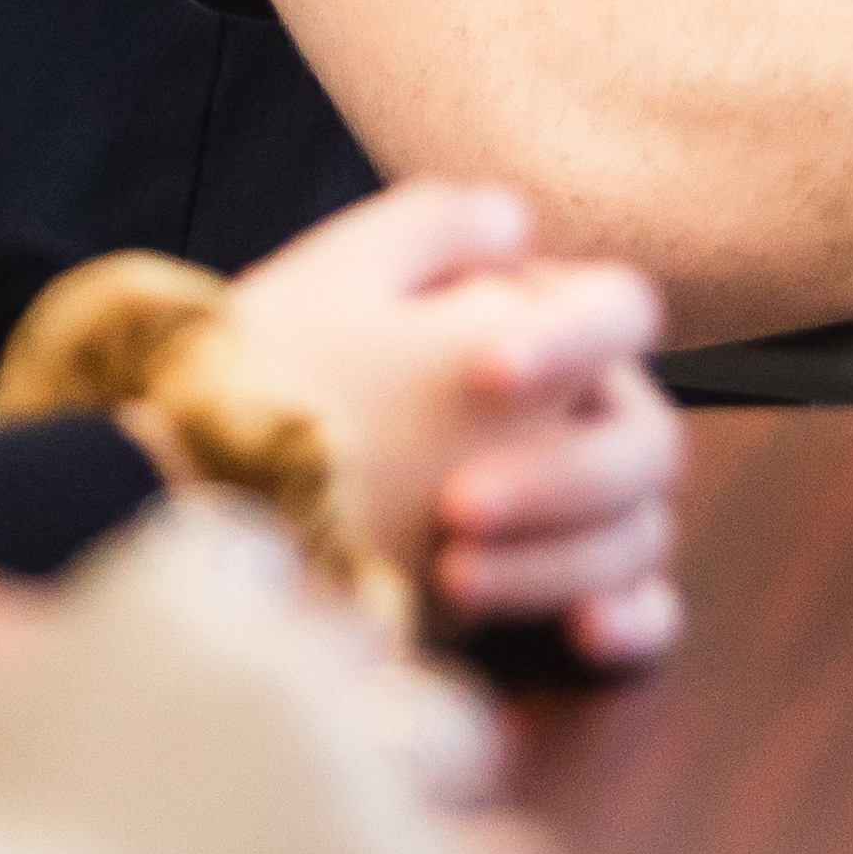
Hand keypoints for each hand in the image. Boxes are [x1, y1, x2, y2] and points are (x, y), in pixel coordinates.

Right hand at [0, 504, 541, 853]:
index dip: (226, 640)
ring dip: (413, 799)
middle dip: (328, 714)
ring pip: (458, 743)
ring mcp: (363, 782)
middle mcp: (290, 664)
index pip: (253, 565)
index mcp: (175, 593)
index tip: (186, 715)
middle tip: (267, 811)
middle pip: (368, 648)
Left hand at [196, 182, 689, 665]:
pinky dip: (632, 621)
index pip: (618, 314)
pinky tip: (589, 632)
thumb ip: (428, 230)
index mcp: (540, 333)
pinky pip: (646, 615)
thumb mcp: (330, 289)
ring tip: (454, 578)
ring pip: (637, 532)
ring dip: (564, 557)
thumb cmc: (270, 396)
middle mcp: (575, 420)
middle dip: (559, 475)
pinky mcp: (562, 603)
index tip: (489, 372)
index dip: (577, 337)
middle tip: (456, 505)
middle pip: (642, 442)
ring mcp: (576, 517)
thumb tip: (517, 221)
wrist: (207, 519)